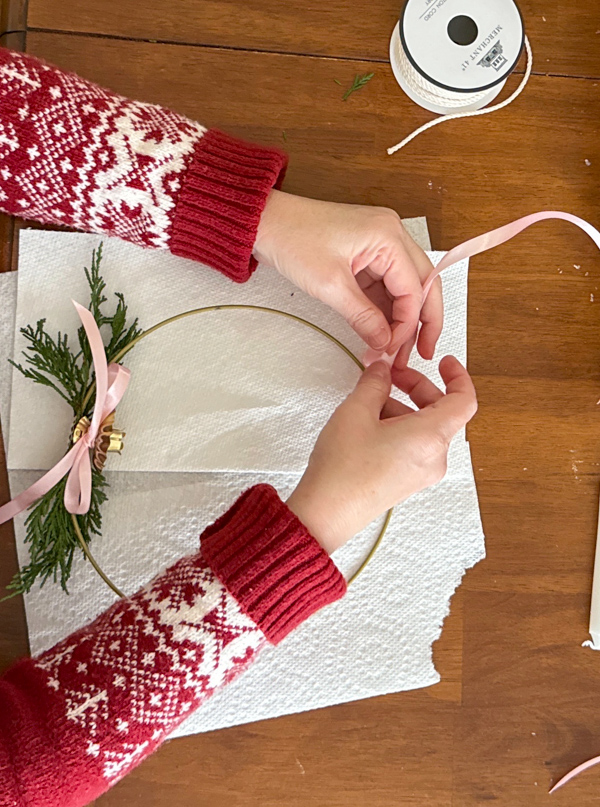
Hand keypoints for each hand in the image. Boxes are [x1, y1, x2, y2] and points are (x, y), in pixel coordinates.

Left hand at [253, 190, 442, 366]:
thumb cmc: (293, 238)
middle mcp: (391, 235)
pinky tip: (381, 333)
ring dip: (402, 319)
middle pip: (423, 284)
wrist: (265, 223)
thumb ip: (363, 317)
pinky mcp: (366, 254)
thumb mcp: (330, 286)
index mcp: (388, 235)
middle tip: (421, 353)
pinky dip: (385, 310)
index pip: (414, 288)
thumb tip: (384, 342)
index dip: (408, 324)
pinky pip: (385, 285)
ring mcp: (380, 244)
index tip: (393, 349)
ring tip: (395, 350)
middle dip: (423, 321)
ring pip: (405, 288)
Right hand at [287, 357, 476, 553]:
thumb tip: (382, 370)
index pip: (464, 401)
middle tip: (389, 376)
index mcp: (431, 437)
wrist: (327, 512)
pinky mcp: (407, 481)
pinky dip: (398, 426)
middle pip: (441, 412)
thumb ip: (375, 383)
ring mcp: (422, 472)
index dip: (457, 377)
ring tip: (367, 402)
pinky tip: (368, 423)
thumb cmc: (344, 469)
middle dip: (417, 388)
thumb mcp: (356, 411)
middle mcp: (434, 457)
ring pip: (424, 428)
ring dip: (402, 407)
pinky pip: (413, 445)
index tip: (443, 363)